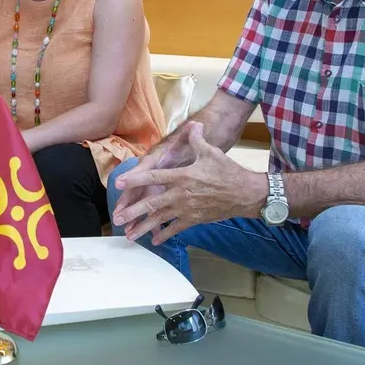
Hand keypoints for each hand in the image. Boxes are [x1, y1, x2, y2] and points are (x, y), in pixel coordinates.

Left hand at [112, 123, 265, 244]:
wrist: (246, 193)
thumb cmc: (228, 171)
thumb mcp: (212, 152)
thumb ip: (197, 140)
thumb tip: (195, 124)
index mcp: (182, 176)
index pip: (154, 178)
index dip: (135, 180)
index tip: (119, 184)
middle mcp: (181, 194)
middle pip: (152, 203)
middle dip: (133, 211)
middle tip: (117, 217)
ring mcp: (187, 209)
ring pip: (161, 219)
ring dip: (143, 227)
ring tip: (129, 235)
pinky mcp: (195, 219)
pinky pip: (176, 228)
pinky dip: (164, 234)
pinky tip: (154, 240)